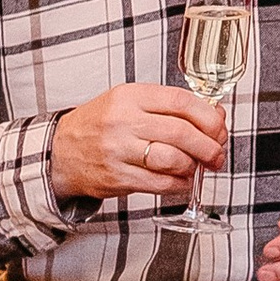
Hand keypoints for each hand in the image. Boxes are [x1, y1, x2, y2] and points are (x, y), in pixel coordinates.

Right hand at [50, 84, 226, 203]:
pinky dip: (181, 183)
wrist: (61, 151)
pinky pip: (161, 183)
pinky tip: (184, 179)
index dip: (208, 116)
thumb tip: (213, 115)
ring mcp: (119, 151)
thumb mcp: (128, 102)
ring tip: (199, 165)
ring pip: (173, 159)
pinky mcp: (118, 178)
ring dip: (195, 165)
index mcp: (129, 96)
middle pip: (181, 133)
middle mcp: (124, 122)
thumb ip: (168, 106)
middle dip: (209, 145)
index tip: (219, 126)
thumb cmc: (100, 124)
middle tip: (217, 152)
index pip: (180, 101)